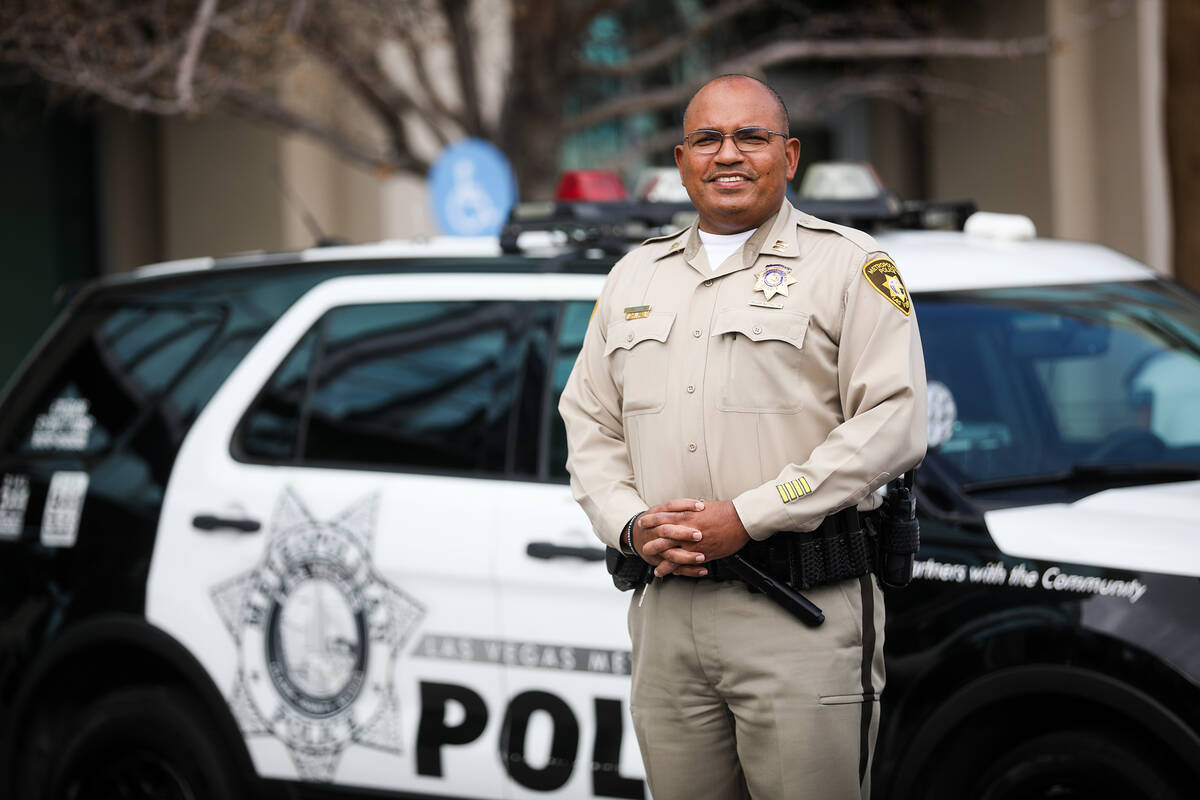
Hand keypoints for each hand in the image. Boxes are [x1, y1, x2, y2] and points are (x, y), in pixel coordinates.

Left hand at [636, 499, 750, 577]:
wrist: (741, 518)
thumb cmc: (724, 511)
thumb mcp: (703, 506)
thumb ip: (690, 510)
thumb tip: (682, 510)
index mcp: (686, 515)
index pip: (662, 518)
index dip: (651, 521)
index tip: (643, 522)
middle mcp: (687, 530)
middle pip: (663, 539)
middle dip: (652, 544)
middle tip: (643, 548)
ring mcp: (694, 544)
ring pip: (673, 556)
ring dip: (663, 564)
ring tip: (657, 570)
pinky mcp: (704, 553)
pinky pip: (688, 564)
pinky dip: (680, 570)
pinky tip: (675, 574)